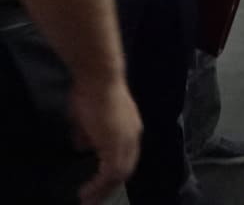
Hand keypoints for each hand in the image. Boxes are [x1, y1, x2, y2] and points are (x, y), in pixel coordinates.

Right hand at [72, 77, 141, 204]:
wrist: (99, 79)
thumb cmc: (92, 92)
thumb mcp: (87, 117)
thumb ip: (87, 134)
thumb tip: (83, 146)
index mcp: (130, 128)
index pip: (127, 155)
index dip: (115, 170)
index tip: (102, 182)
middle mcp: (133, 136)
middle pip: (126, 168)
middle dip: (110, 186)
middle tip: (95, 198)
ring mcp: (126, 141)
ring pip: (119, 174)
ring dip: (103, 190)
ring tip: (88, 200)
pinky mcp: (116, 146)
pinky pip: (109, 174)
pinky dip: (98, 186)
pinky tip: (86, 193)